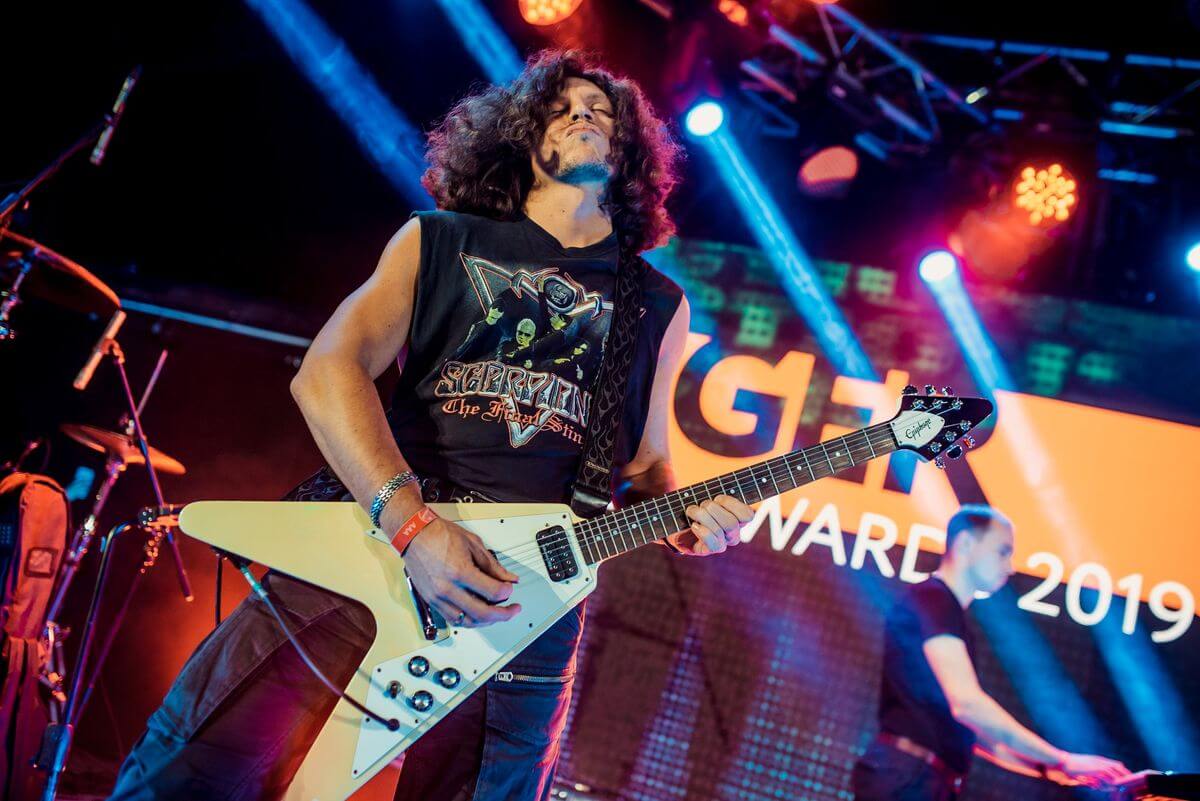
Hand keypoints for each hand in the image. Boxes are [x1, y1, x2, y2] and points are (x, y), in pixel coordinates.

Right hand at [400, 517, 521, 626]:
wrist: (414, 534)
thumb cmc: (438, 534)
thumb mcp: (472, 543)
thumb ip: (493, 565)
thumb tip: (508, 578)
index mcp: (460, 571)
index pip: (492, 592)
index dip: (507, 592)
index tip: (510, 588)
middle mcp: (447, 588)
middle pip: (482, 613)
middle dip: (503, 614)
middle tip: (512, 610)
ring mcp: (437, 597)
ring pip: (467, 622)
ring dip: (486, 621)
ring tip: (497, 614)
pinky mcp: (431, 601)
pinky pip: (452, 619)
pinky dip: (468, 620)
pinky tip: (477, 614)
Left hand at [666, 494, 754, 555]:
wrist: (673, 521)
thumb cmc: (693, 504)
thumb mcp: (706, 495)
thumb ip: (717, 492)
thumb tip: (727, 485)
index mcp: (737, 519)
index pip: (748, 515)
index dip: (733, 505)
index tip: (717, 497)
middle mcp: (732, 534)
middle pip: (731, 523)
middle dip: (714, 509)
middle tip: (702, 503)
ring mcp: (721, 544)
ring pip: (719, 531)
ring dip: (702, 517)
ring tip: (691, 510)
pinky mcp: (707, 550)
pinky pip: (712, 544)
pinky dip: (702, 532)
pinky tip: (694, 525)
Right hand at [1058, 753, 1131, 786]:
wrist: (1063, 761)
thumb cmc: (1070, 766)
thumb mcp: (1083, 772)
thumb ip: (1091, 778)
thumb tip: (1096, 786)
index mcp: (1097, 760)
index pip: (1115, 763)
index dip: (1122, 770)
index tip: (1128, 776)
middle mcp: (1099, 761)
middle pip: (1117, 766)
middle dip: (1125, 773)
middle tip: (1131, 781)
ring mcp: (1097, 764)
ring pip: (1114, 771)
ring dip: (1120, 778)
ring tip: (1126, 785)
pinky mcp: (1094, 769)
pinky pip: (1107, 775)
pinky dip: (1112, 781)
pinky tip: (1115, 786)